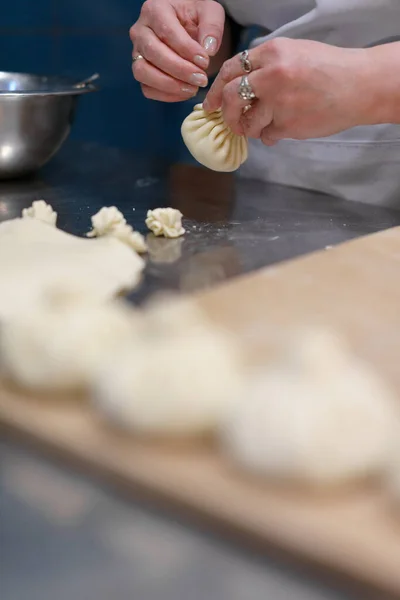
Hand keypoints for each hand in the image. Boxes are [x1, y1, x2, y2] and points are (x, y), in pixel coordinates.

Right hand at [130, 0, 224, 101]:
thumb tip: (209, 49)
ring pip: (143, 73)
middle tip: (202, 79)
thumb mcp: (209, 12)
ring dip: (170, 85)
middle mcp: (140, 31)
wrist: (188, 27)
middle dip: (179, 70)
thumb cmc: (196, 17)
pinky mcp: (141, 72)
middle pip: (153, 53)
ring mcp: (137, 53)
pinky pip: (147, 89)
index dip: (186, 50)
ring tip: (193, 88)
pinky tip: (185, 92)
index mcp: (155, 9)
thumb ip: (212, 26)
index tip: (205, 61)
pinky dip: (166, 95)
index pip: (167, 32)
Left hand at [204, 38, 372, 143]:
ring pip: (247, 122)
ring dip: (251, 128)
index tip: (210, 103)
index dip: (216, 88)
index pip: (230, 70)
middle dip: (226, 113)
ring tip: (265, 125)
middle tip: (231, 122)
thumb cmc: (329, 69)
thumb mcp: (295, 53)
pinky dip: (270, 136)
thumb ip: (266, 66)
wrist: (360, 87)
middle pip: (230, 97)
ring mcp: (278, 102)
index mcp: (272, 53)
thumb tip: (237, 87)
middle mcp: (271, 76)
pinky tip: (284, 129)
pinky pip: (266, 136)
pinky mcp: (287, 125)